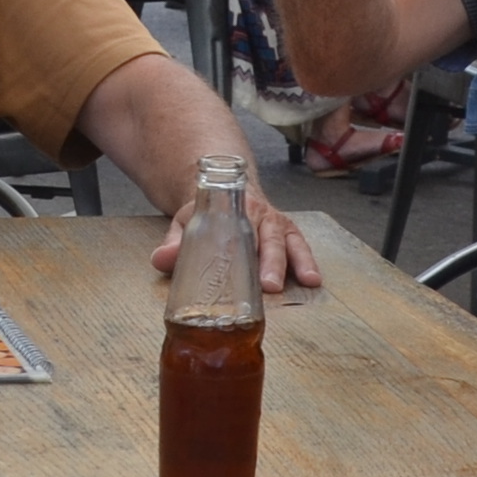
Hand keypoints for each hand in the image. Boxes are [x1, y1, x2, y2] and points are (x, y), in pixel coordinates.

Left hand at [147, 193, 326, 298]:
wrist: (228, 191)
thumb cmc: (208, 215)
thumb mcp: (186, 222)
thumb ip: (175, 242)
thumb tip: (161, 259)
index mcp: (235, 209)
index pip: (239, 229)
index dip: (242, 249)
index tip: (242, 267)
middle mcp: (260, 215)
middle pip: (268, 238)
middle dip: (272, 262)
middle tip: (270, 286)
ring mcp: (277, 224)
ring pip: (290, 241)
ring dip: (298, 262)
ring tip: (308, 281)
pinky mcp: (289, 234)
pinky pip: (301, 246)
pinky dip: (309, 262)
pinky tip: (314, 280)